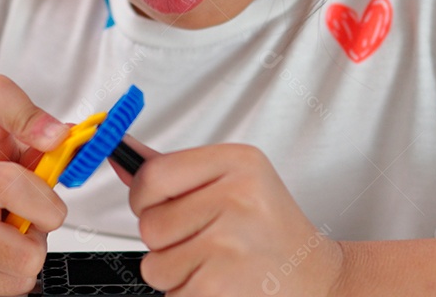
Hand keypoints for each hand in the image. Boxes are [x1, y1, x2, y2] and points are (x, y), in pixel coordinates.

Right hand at [0, 74, 69, 294]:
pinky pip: (12, 289)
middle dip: (45, 223)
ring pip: (25, 266)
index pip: (7, 174)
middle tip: (31, 210)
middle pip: (29, 239)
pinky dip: (16, 274)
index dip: (40, 174)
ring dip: (31, 250)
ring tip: (14, 229)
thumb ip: (26, 115)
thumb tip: (60, 136)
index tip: (55, 155)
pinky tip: (2, 252)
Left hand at [115, 138, 344, 296]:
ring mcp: (228, 243)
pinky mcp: (218, 286)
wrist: (314, 277)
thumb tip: (121, 154)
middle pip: (149, 224)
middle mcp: (236, 198)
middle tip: (206, 238)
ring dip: (176, 272)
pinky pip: (170, 294)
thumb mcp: (233, 181)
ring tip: (216, 262)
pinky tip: (220, 282)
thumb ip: (174, 170)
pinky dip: (188, 295)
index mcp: (237, 162)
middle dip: (166, 240)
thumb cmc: (270, 229)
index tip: (160, 204)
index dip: (145, 197)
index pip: (152, 175)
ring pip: (154, 264)